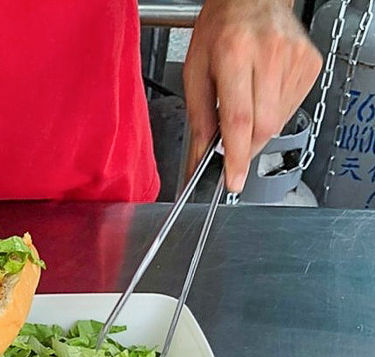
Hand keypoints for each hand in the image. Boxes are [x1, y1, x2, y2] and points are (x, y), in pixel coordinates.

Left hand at [183, 0, 321, 191]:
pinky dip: (273, 113)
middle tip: (232, 143)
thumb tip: (199, 159)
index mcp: (235, 53)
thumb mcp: (195, 71)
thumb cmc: (221, 27)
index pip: (240, 119)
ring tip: (247, 98)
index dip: (236, 156)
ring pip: (277, 122)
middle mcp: (269, 55)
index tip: (233, 180)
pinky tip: (263, 92)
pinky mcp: (309, 65)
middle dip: (245, 146)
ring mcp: (294, 59)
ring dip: (258, 126)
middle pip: (262, 127)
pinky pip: (290, 109)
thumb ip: (198, 118)